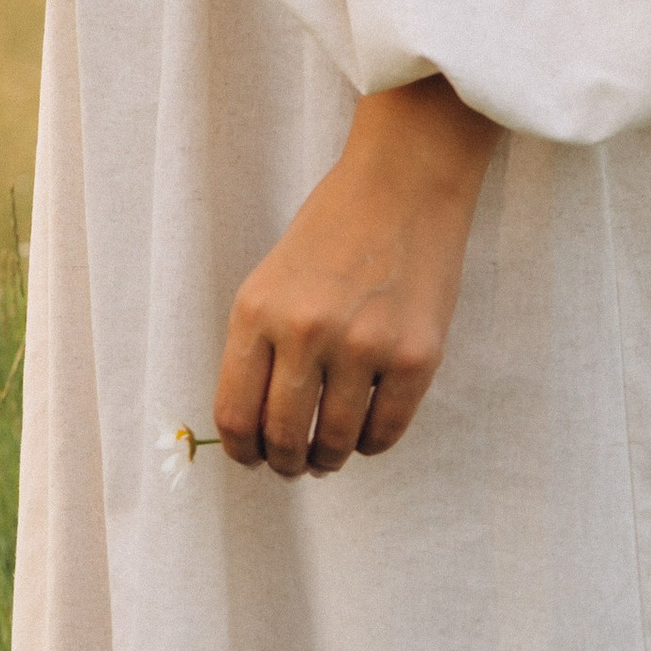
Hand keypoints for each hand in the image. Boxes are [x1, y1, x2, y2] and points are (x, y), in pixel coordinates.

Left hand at [214, 76, 500, 477]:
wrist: (401, 186)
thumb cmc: (331, 231)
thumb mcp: (273, 279)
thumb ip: (261, 346)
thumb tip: (258, 429)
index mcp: (256, 310)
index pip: (234, 413)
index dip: (241, 451)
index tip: (252, 459)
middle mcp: (304, 331)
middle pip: (282, 437)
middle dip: (285, 464)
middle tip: (295, 465)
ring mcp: (362, 346)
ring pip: (334, 443)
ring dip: (329, 458)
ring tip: (330, 450)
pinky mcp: (415, 358)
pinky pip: (384, 433)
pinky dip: (371, 443)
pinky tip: (366, 429)